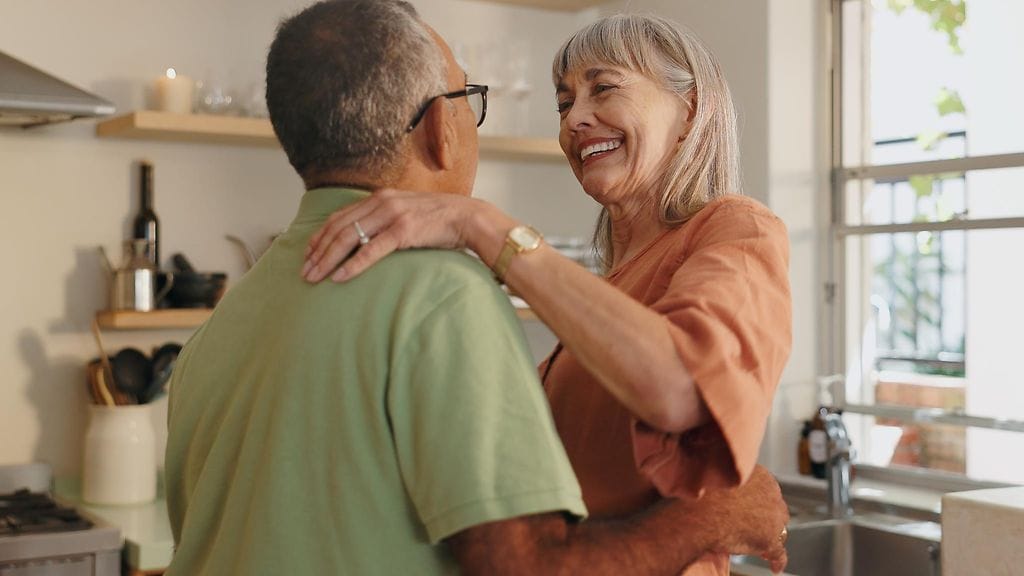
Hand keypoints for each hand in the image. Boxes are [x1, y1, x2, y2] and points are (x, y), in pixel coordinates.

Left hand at [302, 188, 482, 281]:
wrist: (467, 217)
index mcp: (379, 197)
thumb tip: (365, 239)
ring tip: (315, 277)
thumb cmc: (438, 220)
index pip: (339, 217)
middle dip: (318, 252)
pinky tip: (340, 277)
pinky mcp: (403, 230)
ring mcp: (392, 215)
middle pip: (338, 228)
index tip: (307, 255)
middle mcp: (381, 202)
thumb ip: (384, 220)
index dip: (320, 237)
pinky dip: (353, 265)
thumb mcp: (406, 212)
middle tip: (304, 272)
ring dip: (328, 260)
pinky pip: (371, 250)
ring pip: (349, 238)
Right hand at [705, 466, 788, 572]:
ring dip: (771, 537)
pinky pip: (779, 553)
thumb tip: (724, 491)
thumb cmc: (701, 495)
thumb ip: (730, 484)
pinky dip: (777, 561)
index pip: (768, 491)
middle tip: (755, 527)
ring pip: (779, 530)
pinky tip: (775, 566)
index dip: (759, 503)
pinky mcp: (770, 540)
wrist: (699, 512)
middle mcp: (771, 494)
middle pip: (776, 509)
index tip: (752, 509)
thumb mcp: (718, 479)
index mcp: (760, 476)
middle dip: (768, 519)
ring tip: (760, 545)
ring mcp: (773, 518)